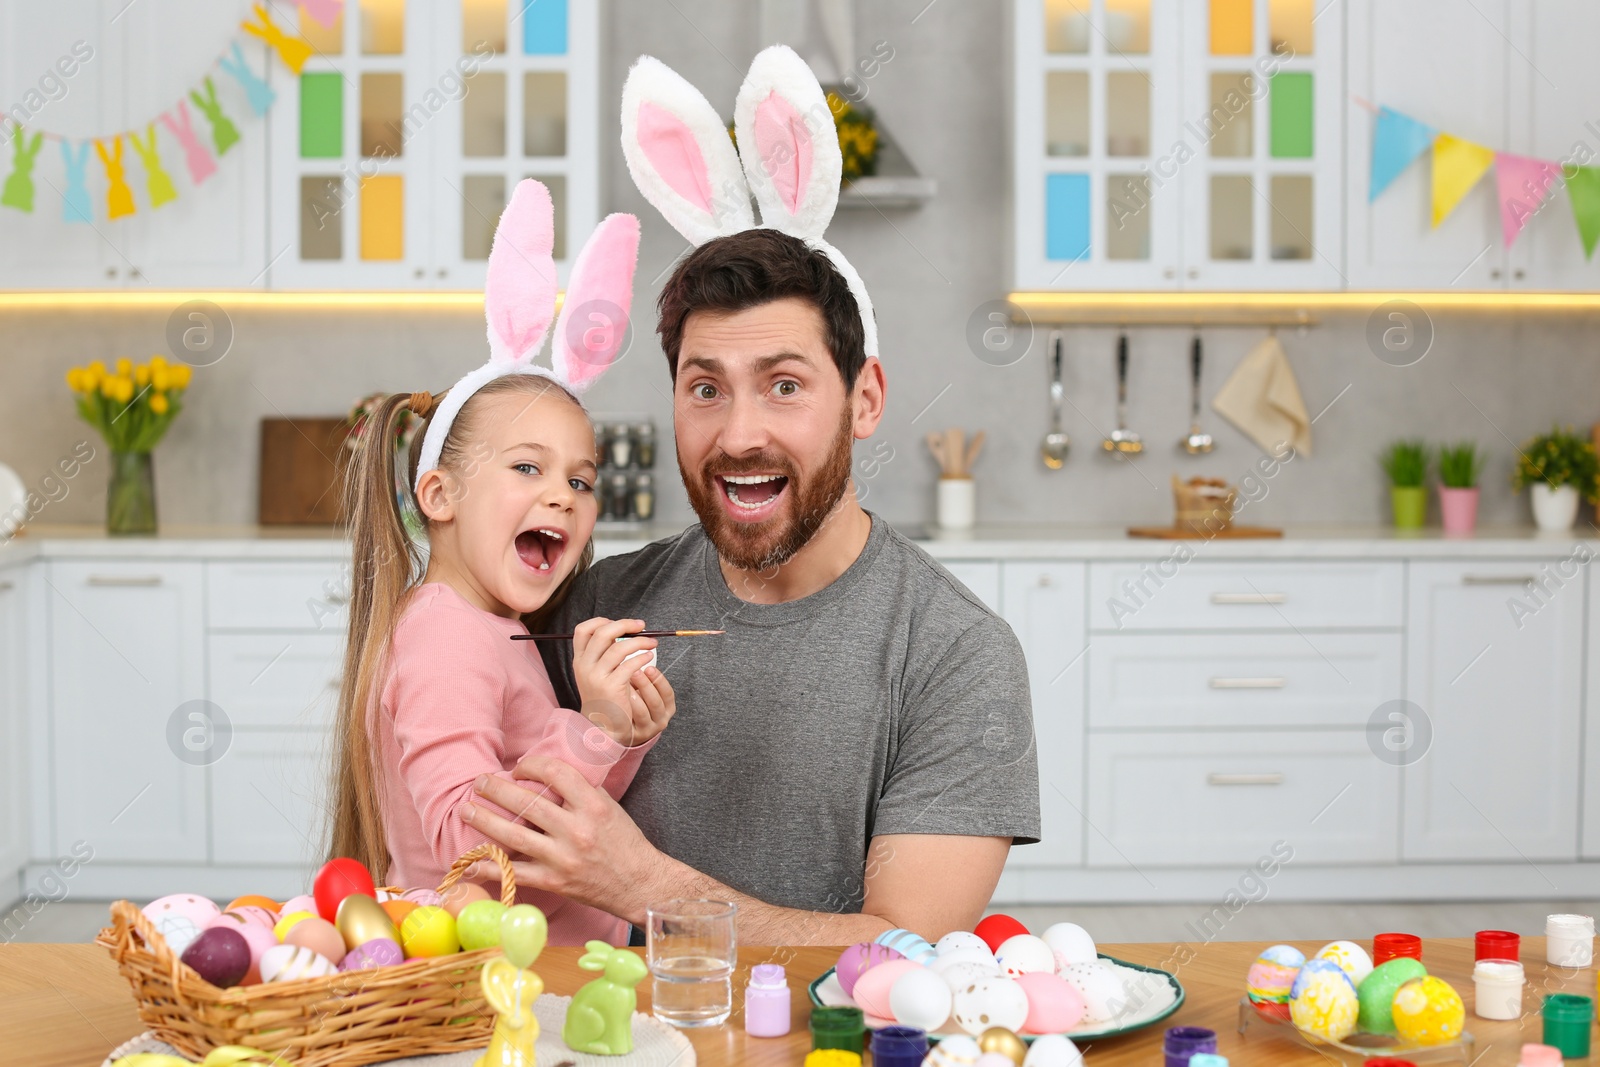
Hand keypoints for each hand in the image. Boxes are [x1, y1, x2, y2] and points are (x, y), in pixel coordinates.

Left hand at [463, 756, 671, 923]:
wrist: (639, 884)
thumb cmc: (624, 842)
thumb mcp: (609, 807)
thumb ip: (580, 792)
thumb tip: (547, 776)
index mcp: (592, 806)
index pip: (555, 773)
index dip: (531, 766)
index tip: (520, 768)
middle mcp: (576, 831)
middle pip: (527, 803)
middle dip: (497, 790)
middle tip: (479, 782)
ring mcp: (562, 858)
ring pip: (513, 836)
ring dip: (485, 821)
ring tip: (467, 809)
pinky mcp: (553, 882)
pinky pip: (515, 873)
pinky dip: (490, 867)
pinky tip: (471, 860)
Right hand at [572, 617, 673, 747]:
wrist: (602, 726)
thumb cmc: (604, 697)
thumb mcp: (595, 673)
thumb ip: (602, 654)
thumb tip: (624, 631)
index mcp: (580, 660)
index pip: (583, 630)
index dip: (601, 621)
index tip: (620, 624)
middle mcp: (584, 666)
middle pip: (602, 633)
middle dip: (624, 625)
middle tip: (641, 626)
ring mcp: (596, 676)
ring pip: (619, 647)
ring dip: (640, 642)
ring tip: (652, 644)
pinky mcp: (611, 687)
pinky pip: (630, 665)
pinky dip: (642, 657)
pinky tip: (648, 658)